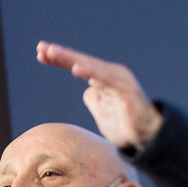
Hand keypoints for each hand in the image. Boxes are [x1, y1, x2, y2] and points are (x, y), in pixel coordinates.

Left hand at [35, 41, 162, 150]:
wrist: (147, 138)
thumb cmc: (125, 125)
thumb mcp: (102, 111)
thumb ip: (94, 100)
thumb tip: (88, 92)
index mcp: (102, 79)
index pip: (77, 65)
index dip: (59, 59)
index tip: (40, 54)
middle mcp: (110, 75)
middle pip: (81, 61)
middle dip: (61, 55)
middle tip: (41, 48)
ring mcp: (118, 80)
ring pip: (91, 66)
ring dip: (71, 59)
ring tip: (53, 53)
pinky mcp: (127, 88)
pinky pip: (106, 78)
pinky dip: (91, 71)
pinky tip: (76, 68)